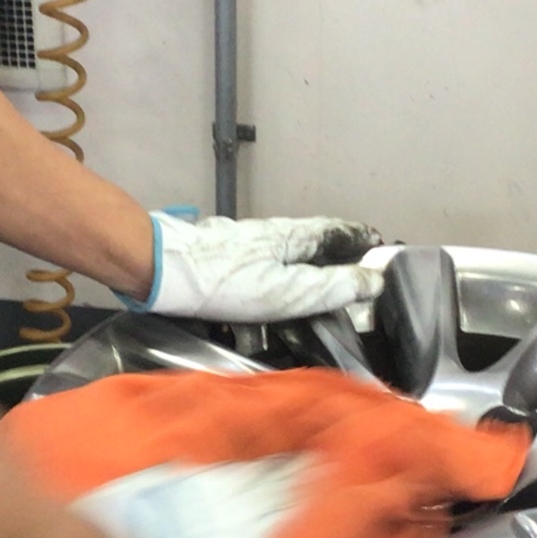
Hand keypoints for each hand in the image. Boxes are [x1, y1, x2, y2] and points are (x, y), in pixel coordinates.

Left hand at [127, 214, 383, 322]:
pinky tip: (270, 307)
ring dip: (305, 275)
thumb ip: (330, 287)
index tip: (378, 249)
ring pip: (286, 259)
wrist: (158, 270)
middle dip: (334, 260)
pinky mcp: (224, 263)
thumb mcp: (284, 291)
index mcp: (289, 236)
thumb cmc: (222, 281)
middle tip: (353, 280)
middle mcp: (269, 235)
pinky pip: (262, 273)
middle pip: (312, 245)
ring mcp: (245, 247)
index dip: (359, 240)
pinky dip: (276, 287)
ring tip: (318, 298)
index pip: (336, 231)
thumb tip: (373, 281)